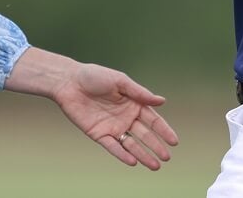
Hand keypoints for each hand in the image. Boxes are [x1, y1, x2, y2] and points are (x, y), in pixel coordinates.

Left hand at [53, 63, 178, 169]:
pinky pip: (113, 147)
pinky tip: (133, 162)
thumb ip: (139, 93)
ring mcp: (113, 127)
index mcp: (133, 103)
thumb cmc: (94, 76)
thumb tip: (161, 101)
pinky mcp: (99, 134)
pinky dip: (122, 154)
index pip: (153, 120)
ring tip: (155, 165)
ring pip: (131, 144)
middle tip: (166, 157)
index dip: (164, 130)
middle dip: (156, 146)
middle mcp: (125, 117)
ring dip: (143, 154)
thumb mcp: (119, 81)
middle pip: (144, 135)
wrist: (68, 82)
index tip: (174, 141)